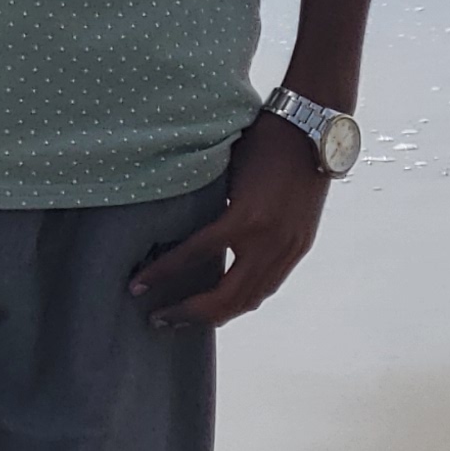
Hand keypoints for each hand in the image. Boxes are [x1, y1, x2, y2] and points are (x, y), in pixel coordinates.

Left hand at [125, 113, 331, 327]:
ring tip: (188, 318)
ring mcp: (288, 249)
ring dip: (217, 315)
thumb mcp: (227, 171)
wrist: (313, 132)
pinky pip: (267, 286)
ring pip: (249, 300)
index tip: (136, 287)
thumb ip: (207, 203)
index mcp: (245, 219)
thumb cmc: (262, 140)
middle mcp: (268, 242)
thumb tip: (173, 226)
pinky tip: (224, 302)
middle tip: (158, 318)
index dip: (162, 274)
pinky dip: (243, 299)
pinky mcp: (298, 248)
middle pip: (225, 297)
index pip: (195, 256)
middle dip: (189, 313)